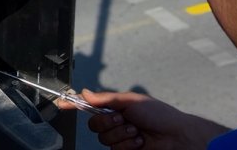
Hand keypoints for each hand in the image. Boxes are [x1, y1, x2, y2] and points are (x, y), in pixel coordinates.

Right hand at [58, 90, 229, 149]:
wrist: (176, 136)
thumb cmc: (159, 115)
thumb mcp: (131, 101)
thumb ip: (106, 98)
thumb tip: (85, 93)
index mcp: (116, 108)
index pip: (91, 106)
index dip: (75, 105)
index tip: (61, 104)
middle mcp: (116, 123)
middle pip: (94, 125)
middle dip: (108, 122)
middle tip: (123, 120)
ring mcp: (120, 139)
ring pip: (104, 139)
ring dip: (121, 134)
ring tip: (137, 132)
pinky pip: (115, 149)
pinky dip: (128, 144)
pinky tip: (140, 142)